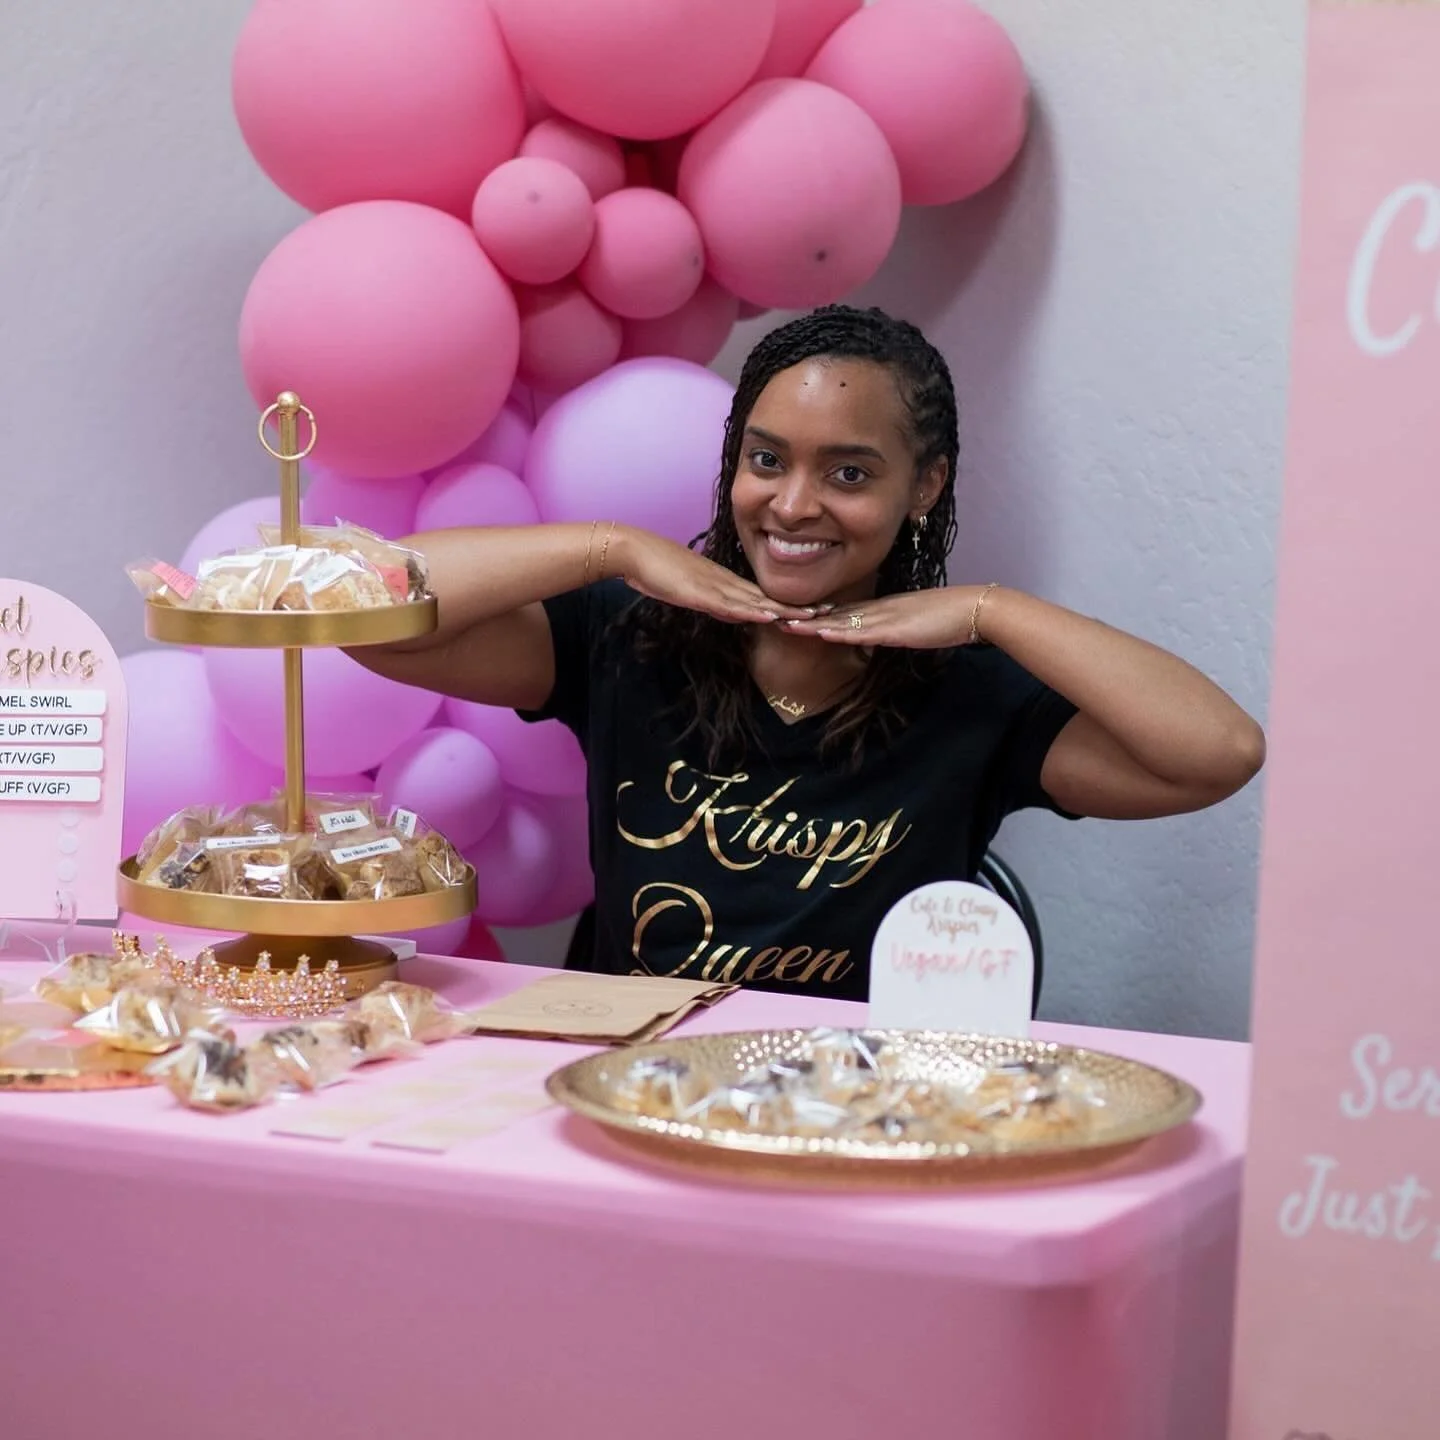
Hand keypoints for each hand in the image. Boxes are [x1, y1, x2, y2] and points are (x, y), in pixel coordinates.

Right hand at [611, 527, 816, 625]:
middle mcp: (724, 582)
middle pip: (766, 597)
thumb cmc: (652, 567)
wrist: (631, 550)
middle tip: (829, 612)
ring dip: (784, 610)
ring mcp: (713, 586)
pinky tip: (771, 615)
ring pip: (756, 600)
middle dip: (796, 606)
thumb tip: (724, 610)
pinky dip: (753, 610)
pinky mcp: (699, 592)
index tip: (811, 610)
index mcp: (722, 581)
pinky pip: (731, 603)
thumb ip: (705, 598)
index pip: (760, 595)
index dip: (786, 604)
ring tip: (814, 616)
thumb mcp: (685, 589)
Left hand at [780, 585, 986, 648]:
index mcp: (879, 609)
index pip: (839, 613)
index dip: (813, 616)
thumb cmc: (947, 619)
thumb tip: (875, 639)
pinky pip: (862, 631)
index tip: (787, 616)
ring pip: (840, 621)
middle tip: (770, 616)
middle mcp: (876, 610)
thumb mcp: (911, 627)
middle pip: (831, 614)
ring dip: (811, 624)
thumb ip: (892, 631)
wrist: (973, 609)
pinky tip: (821, 632)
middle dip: (801, 617)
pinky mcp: (895, 629)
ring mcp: (884, 618)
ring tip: (783, 623)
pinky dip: (840, 631)